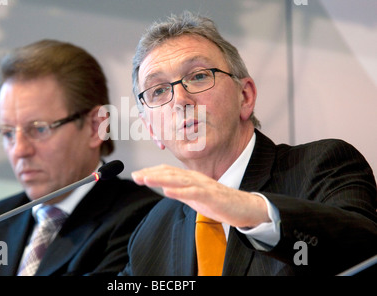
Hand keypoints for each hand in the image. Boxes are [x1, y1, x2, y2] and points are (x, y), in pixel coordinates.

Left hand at [132, 164, 269, 227]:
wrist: (244, 207)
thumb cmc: (220, 202)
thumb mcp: (196, 196)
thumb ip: (181, 191)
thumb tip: (165, 189)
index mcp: (191, 178)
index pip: (168, 171)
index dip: (151, 172)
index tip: (136, 174)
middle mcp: (195, 178)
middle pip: (170, 173)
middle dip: (151, 174)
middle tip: (135, 175)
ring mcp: (203, 186)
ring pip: (179, 180)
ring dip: (160, 179)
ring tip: (145, 179)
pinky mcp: (211, 196)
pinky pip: (193, 192)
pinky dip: (179, 192)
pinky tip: (167, 192)